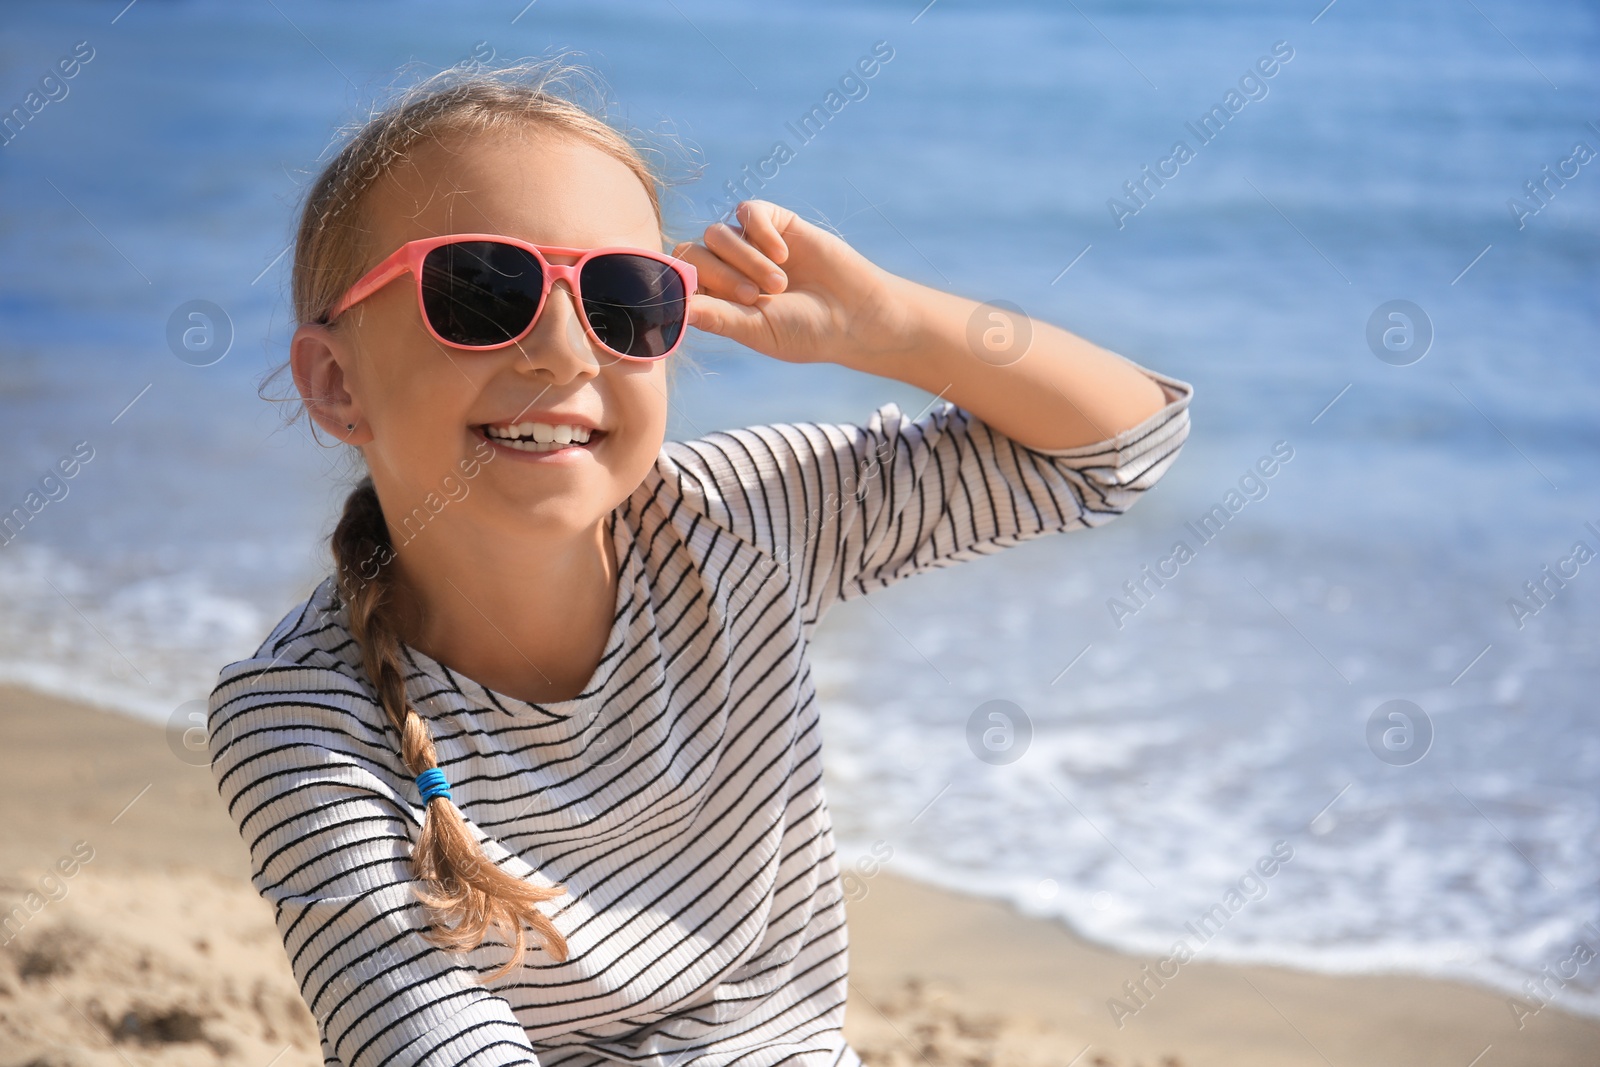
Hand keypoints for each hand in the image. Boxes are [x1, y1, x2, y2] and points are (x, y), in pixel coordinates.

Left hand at [672, 200, 916, 366]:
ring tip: (779, 284)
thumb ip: (717, 317)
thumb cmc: (805, 332)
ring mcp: (750, 243)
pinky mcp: (774, 223)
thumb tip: (677, 308)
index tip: (702, 299)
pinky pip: (748, 211)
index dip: (685, 284)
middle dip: (719, 274)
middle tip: (753, 296)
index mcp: (715, 298)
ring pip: (719, 233)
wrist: (855, 314)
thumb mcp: (757, 330)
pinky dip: (761, 230)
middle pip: (693, 251)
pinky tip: (783, 254)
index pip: (679, 278)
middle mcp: (727, 268)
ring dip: (747, 259)